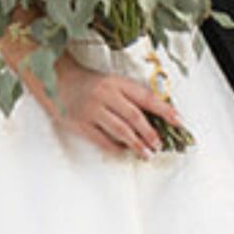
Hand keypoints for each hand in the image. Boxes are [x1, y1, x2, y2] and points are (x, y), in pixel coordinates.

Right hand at [45, 61, 181, 156]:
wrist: (56, 80)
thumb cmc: (88, 83)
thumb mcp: (111, 82)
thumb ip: (130, 96)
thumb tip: (154, 116)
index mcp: (116, 82)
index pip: (145, 97)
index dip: (163, 110)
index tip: (177, 120)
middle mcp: (105, 95)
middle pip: (134, 116)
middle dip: (150, 133)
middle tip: (159, 144)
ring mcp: (92, 110)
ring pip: (120, 130)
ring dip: (136, 144)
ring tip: (146, 153)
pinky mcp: (80, 123)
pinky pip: (102, 140)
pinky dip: (116, 148)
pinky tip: (124, 152)